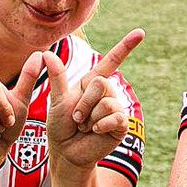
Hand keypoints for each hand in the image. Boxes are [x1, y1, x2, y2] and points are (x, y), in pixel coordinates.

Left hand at [44, 29, 144, 168]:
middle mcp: (107, 94)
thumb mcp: (57, 101)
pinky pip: (114, 117)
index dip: (126, 47)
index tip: (140, 32)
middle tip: (77, 118)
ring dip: (89, 117)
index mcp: (92, 84)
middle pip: (101, 83)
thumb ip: (56, 77)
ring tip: (85, 127)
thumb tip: (46, 53)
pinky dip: (100, 125)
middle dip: (83, 102)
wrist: (66, 153)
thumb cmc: (61, 127)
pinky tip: (96, 132)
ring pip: (106, 102)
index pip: (111, 62)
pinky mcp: (121, 124)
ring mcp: (115, 109)